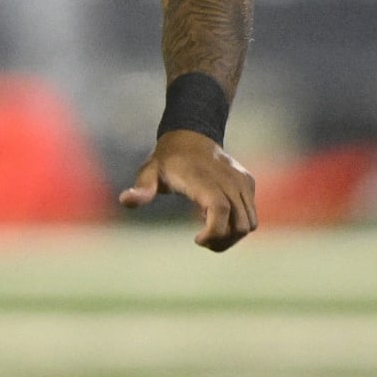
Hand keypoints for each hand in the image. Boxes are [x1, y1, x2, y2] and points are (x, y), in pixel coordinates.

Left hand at [120, 129, 256, 251]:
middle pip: (239, 224)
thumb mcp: (149, 172)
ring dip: (232, 236)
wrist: (190, 135)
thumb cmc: (167, 160)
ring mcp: (240, 181)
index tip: (197, 240)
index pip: (220, 211)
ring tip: (210, 231)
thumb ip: (141, 189)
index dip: (214, 232)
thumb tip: (124, 200)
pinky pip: (251, 214)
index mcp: (203, 179)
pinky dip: (238, 224)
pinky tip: (217, 217)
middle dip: (223, 241)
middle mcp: (227, 179)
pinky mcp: (247, 182)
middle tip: (202, 240)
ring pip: (249, 223)